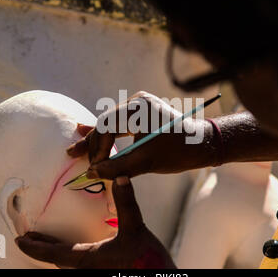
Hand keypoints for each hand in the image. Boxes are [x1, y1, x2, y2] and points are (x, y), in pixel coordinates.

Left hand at [15, 176, 176, 268]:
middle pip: (57, 261)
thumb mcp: (135, 229)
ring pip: (69, 265)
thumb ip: (126, 203)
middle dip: (42, 249)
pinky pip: (81, 266)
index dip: (34, 248)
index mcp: (87, 260)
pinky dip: (71, 257)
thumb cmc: (146, 261)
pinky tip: (79, 250)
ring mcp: (94, 274)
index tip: (19, 240)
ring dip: (57, 253)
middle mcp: (87, 270)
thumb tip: (120, 176)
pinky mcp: (105, 273)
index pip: (53, 254)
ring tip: (50, 242)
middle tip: (29, 239)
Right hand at [67, 91, 217, 179]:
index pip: (107, 126)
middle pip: (106, 123)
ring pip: (111, 125)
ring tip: (75, 149)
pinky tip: (88, 135)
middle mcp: (137, 103)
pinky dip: (109, 136)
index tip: (95, 167)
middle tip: (74, 156)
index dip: (97, 148)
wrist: (204, 145)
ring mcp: (140, 108)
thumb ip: (117, 167)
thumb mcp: (146, 161)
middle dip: (93, 143)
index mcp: (138, 108)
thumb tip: (92, 173)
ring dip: (97, 140)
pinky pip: (120, 126)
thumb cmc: (178, 151)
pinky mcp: (142, 116)